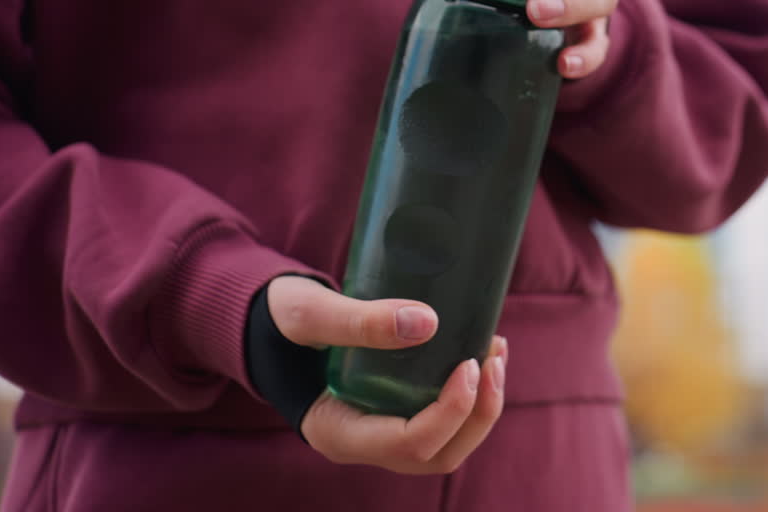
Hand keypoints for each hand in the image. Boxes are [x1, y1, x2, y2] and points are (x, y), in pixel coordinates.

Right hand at [266, 275, 507, 473]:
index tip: (469, 362)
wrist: (271, 324)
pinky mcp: (396, 410)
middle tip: (494, 359)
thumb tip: (428, 323)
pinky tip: (483, 352)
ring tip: (496, 353)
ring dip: (482, 407)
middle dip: (478, 414)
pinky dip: (471, 394)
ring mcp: (382, 431)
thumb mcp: (307, 312)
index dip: (450, 411)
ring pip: (448, 444)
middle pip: (438, 454)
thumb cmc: (280, 322)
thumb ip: (357, 320)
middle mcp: (364, 442)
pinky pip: (445, 421)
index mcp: (337, 432)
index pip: (409, 444)